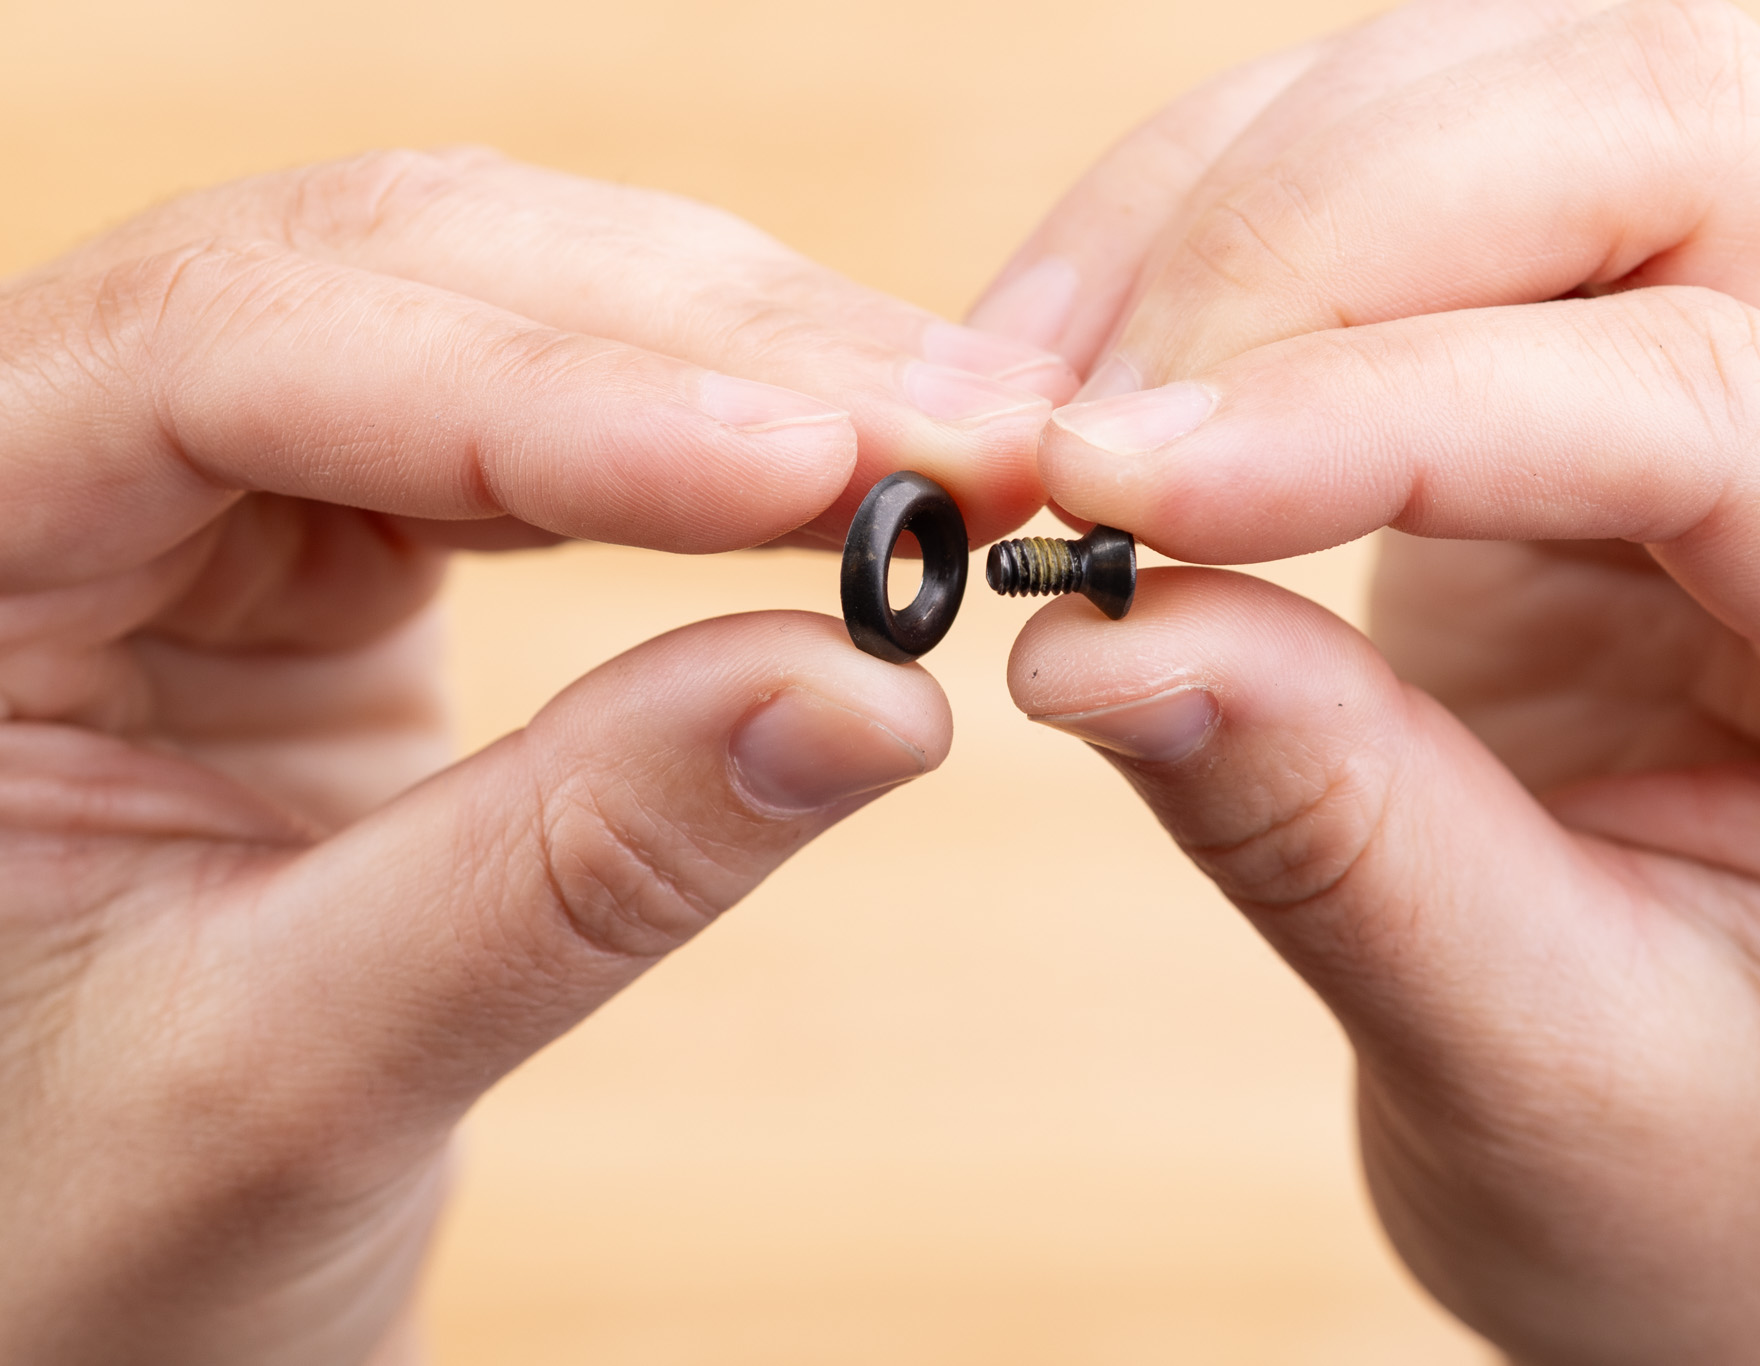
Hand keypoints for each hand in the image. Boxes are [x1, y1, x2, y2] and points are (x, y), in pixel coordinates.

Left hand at [0, 147, 1065, 1364]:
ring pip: (494, 295)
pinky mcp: (325, 522)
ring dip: (747, 356)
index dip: (546, 394)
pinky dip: (716, 423)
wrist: (74, 1259)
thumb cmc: (85, 1220)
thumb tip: (878, 691)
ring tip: (968, 436)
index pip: (236, 363)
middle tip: (975, 433)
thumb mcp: (300, 1077)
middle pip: (393, 273)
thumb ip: (572, 875)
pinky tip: (854, 461)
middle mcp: (52, 457)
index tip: (819, 464)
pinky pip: (538, 397)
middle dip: (706, 345)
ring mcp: (198, 476)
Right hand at [992, 2, 1759, 1361]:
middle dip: (1313, 237)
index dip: (1388, 419)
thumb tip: (1083, 634)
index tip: (1110, 500)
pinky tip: (1093, 373)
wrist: (1748, 1173)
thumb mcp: (1538, 1068)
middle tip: (1074, 446)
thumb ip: (1332, 836)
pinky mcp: (1608, 350)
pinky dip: (1214, 227)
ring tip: (1045, 415)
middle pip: (1654, 126)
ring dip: (1237, 204)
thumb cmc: (1709, 1173)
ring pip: (1512, 89)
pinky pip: (1410, 169)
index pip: (1719, 402)